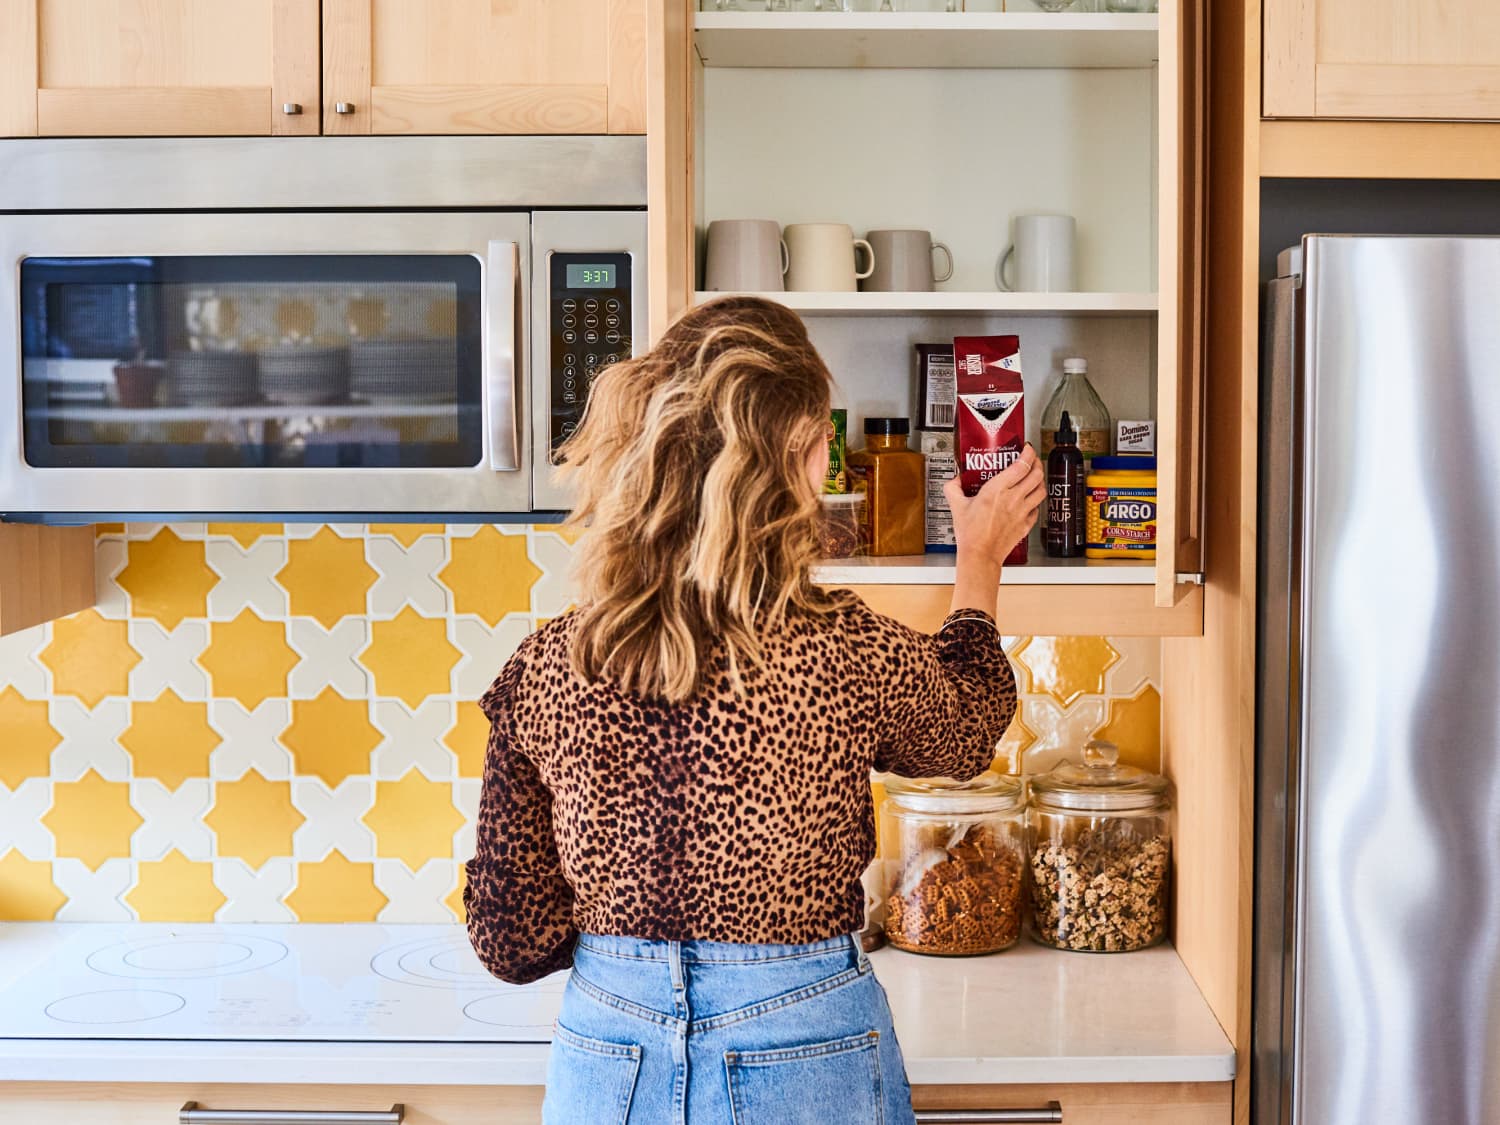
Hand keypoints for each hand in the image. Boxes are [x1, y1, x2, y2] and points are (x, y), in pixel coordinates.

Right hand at [943, 444, 1044, 565]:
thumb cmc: (970, 534)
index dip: (1028, 453)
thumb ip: (953, 489)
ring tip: (1035, 477)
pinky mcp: (1026, 524)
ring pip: (1041, 490)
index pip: (1022, 465)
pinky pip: (1037, 508)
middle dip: (1037, 463)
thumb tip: (955, 480)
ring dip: (1040, 480)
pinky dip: (1036, 501)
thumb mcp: (956, 506)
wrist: (979, 555)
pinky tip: (1030, 500)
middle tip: (1032, 460)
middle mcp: (1013, 499)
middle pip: (1036, 474)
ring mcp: (1022, 512)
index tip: (1027, 448)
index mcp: (997, 490)